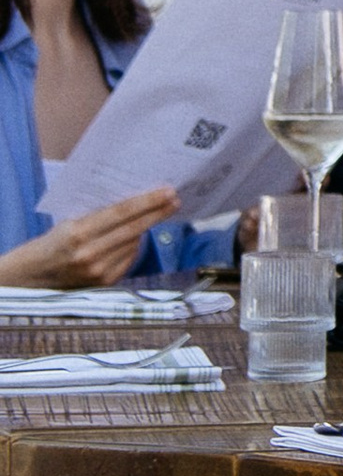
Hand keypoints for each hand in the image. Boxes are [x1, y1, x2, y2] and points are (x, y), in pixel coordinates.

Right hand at [0, 187, 179, 288]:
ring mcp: (98, 271)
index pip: (121, 213)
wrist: (34, 276)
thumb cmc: (54, 242)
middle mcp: (90, 254)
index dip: (147, 202)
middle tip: (175, 199)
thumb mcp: (71, 222)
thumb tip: (135, 202)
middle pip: (133, 229)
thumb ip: (100, 215)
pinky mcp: (104, 283)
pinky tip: (139, 236)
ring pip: (133, 244)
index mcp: (78, 232)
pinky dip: (135, 246)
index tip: (167, 191)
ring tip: (160, 212)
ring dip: (148, 228)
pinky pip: (128, 259)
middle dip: (157, 213)